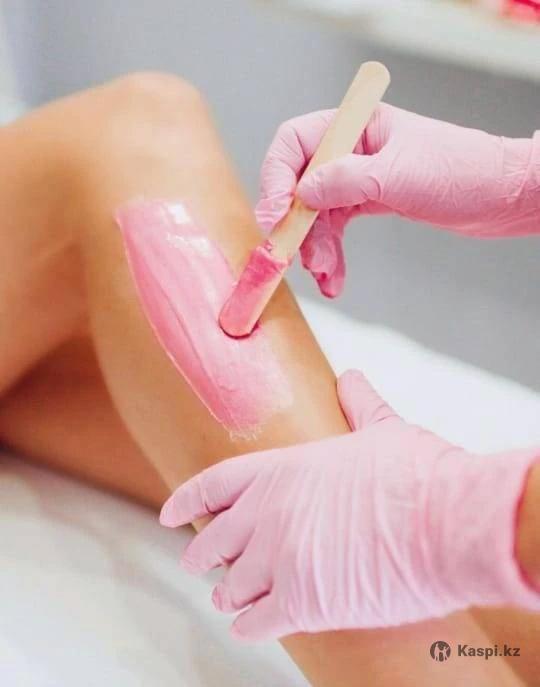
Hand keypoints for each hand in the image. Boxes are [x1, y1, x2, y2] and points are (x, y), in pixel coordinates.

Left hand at [160, 371, 539, 640]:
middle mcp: (268, 514)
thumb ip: (360, 406)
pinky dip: (248, 626)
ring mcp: (279, 560)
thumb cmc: (417, 471)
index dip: (187, 501)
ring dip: (227, 593)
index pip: (214, 485)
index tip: (169, 515)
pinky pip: (255, 623)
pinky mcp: (302, 603)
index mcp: (282, 470)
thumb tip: (353, 378)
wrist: (447, 519)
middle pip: (213, 541)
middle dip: (201, 554)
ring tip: (225, 597)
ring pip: (231, 586)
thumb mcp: (382, 429)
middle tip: (195, 562)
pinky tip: (248, 625)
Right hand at [256, 104, 538, 296]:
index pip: (295, 144)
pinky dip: (332, 255)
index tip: (275, 217)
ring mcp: (357, 178)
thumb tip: (301, 193)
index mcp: (355, 126)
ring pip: (316, 215)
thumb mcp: (398, 175)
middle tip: (294, 257)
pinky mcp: (367, 202)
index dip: (276, 179)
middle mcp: (350, 150)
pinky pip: (336, 230)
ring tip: (325, 275)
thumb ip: (345, 181)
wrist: (501, 197)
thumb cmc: (462, 172)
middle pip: (299, 185)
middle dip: (298, 226)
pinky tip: (335, 278)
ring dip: (315, 249)